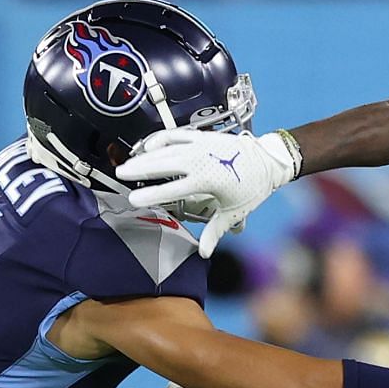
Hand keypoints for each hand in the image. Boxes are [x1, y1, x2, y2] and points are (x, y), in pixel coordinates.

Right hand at [117, 128, 299, 257]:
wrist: (267, 160)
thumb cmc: (251, 188)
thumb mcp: (233, 212)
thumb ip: (215, 231)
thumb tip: (203, 252)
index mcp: (208, 180)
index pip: (173, 189)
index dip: (152, 195)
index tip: (134, 199)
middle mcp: (202, 160)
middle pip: (165, 163)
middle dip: (141, 168)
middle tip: (121, 173)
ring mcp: (201, 146)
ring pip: (168, 148)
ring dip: (146, 154)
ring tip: (128, 162)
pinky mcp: (202, 137)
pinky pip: (177, 135)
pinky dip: (161, 139)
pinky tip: (148, 146)